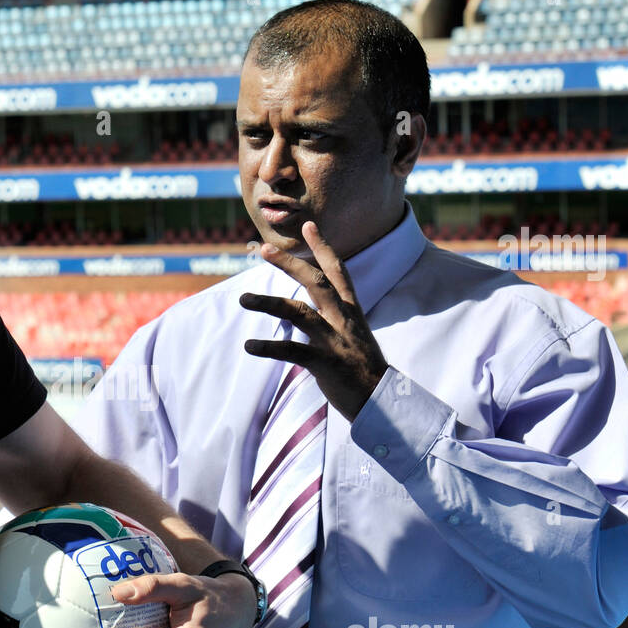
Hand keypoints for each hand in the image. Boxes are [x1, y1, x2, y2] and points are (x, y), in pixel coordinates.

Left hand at [239, 220, 389, 422]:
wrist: (384, 402)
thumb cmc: (364, 371)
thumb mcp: (354, 337)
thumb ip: (334, 321)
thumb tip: (309, 312)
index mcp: (351, 312)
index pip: (339, 271)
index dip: (324, 247)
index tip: (309, 225)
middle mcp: (343, 320)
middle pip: (316, 282)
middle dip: (290, 264)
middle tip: (265, 250)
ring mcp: (335, 341)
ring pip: (299, 312)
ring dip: (269, 303)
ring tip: (243, 299)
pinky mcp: (326, 364)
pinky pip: (293, 351)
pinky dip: (270, 347)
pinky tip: (249, 345)